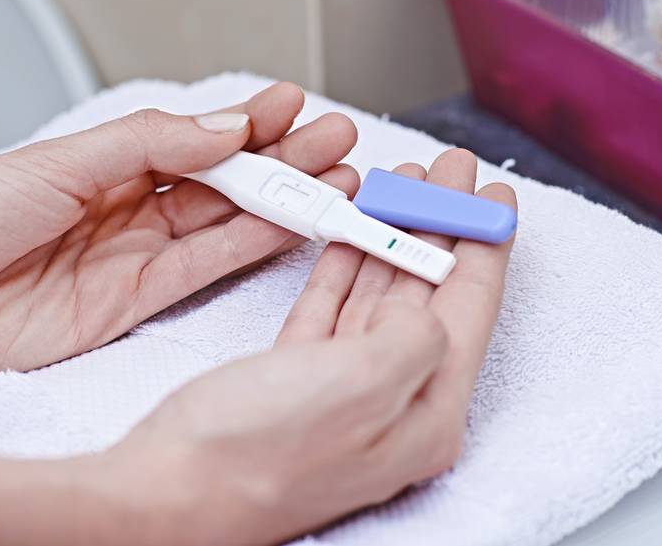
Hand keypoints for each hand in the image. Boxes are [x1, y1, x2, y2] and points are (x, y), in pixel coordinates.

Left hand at [0, 82, 359, 382]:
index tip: (294, 104)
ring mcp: (133, 257)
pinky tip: (291, 223)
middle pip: (223, 181)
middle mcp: (126, 208)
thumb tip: (226, 129)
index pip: (197, 139)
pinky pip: (206, 271)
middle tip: (338, 139)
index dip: (248, 123)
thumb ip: (150, 144)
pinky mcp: (132, 305)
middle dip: (284, 159)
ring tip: (337, 178)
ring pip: (226, 224)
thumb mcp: (59, 160)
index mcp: (105, 162)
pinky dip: (253, 248)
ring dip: (282, 202)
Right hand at [94, 149, 514, 545]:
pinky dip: (347, 264)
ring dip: (394, 235)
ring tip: (402, 183)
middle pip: (432, 292)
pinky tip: (356, 230)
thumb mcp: (359, 387)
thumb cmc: (254, 456)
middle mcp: (394, 404)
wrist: (166, 491)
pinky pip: (336, 308)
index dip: (486, 243)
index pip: (472, 308)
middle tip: (448, 170)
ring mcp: (345, 391)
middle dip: (441, 225)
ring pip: (383, 294)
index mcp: (425, 414)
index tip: (494, 194)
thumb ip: (414, 338)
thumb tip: (427, 308)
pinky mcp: (298, 379)